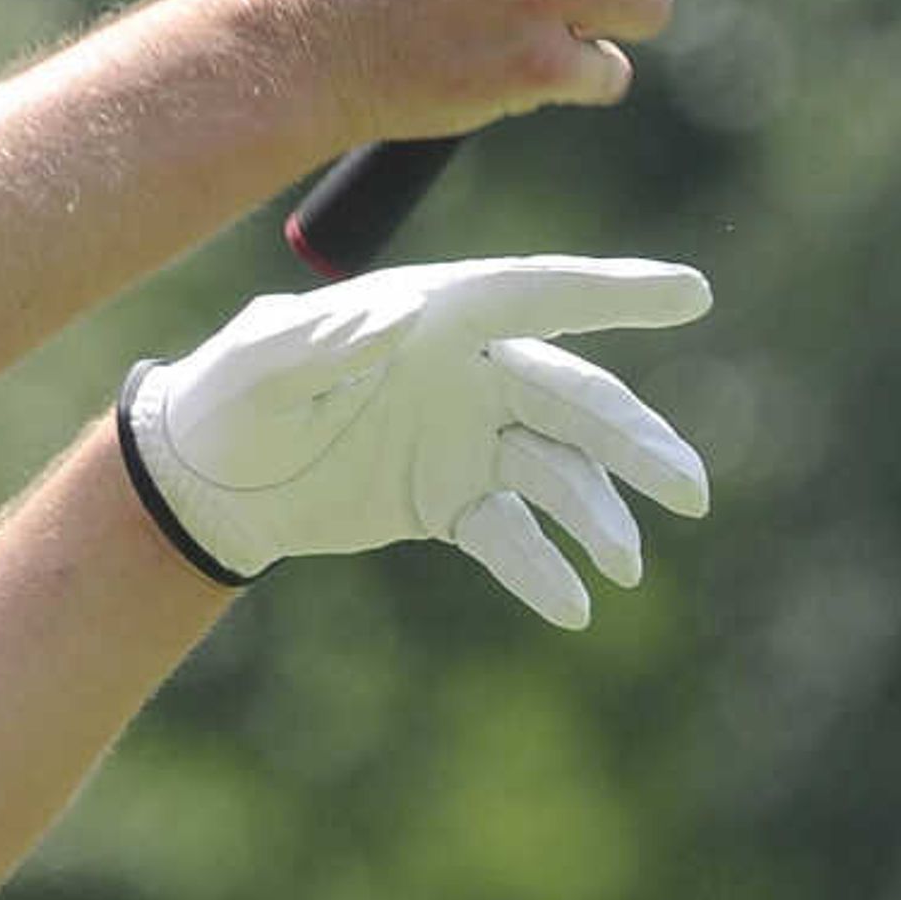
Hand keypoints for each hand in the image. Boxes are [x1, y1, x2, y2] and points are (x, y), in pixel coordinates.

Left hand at [117, 254, 714, 627]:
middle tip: (686, 489)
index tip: (692, 293)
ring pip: (560, 469)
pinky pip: (514, 533)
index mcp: (432, 316)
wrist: (209, 479)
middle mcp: (467, 371)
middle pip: (573, 398)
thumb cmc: (228, 396)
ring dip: (601, 514)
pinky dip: (542, 567)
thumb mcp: (255, 366)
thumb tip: (388, 317)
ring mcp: (467, 438)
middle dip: (634, 440)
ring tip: (626, 566)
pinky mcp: (452, 501)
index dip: (613, 292)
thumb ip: (314, 341)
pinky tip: (570, 606)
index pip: (535, 295)